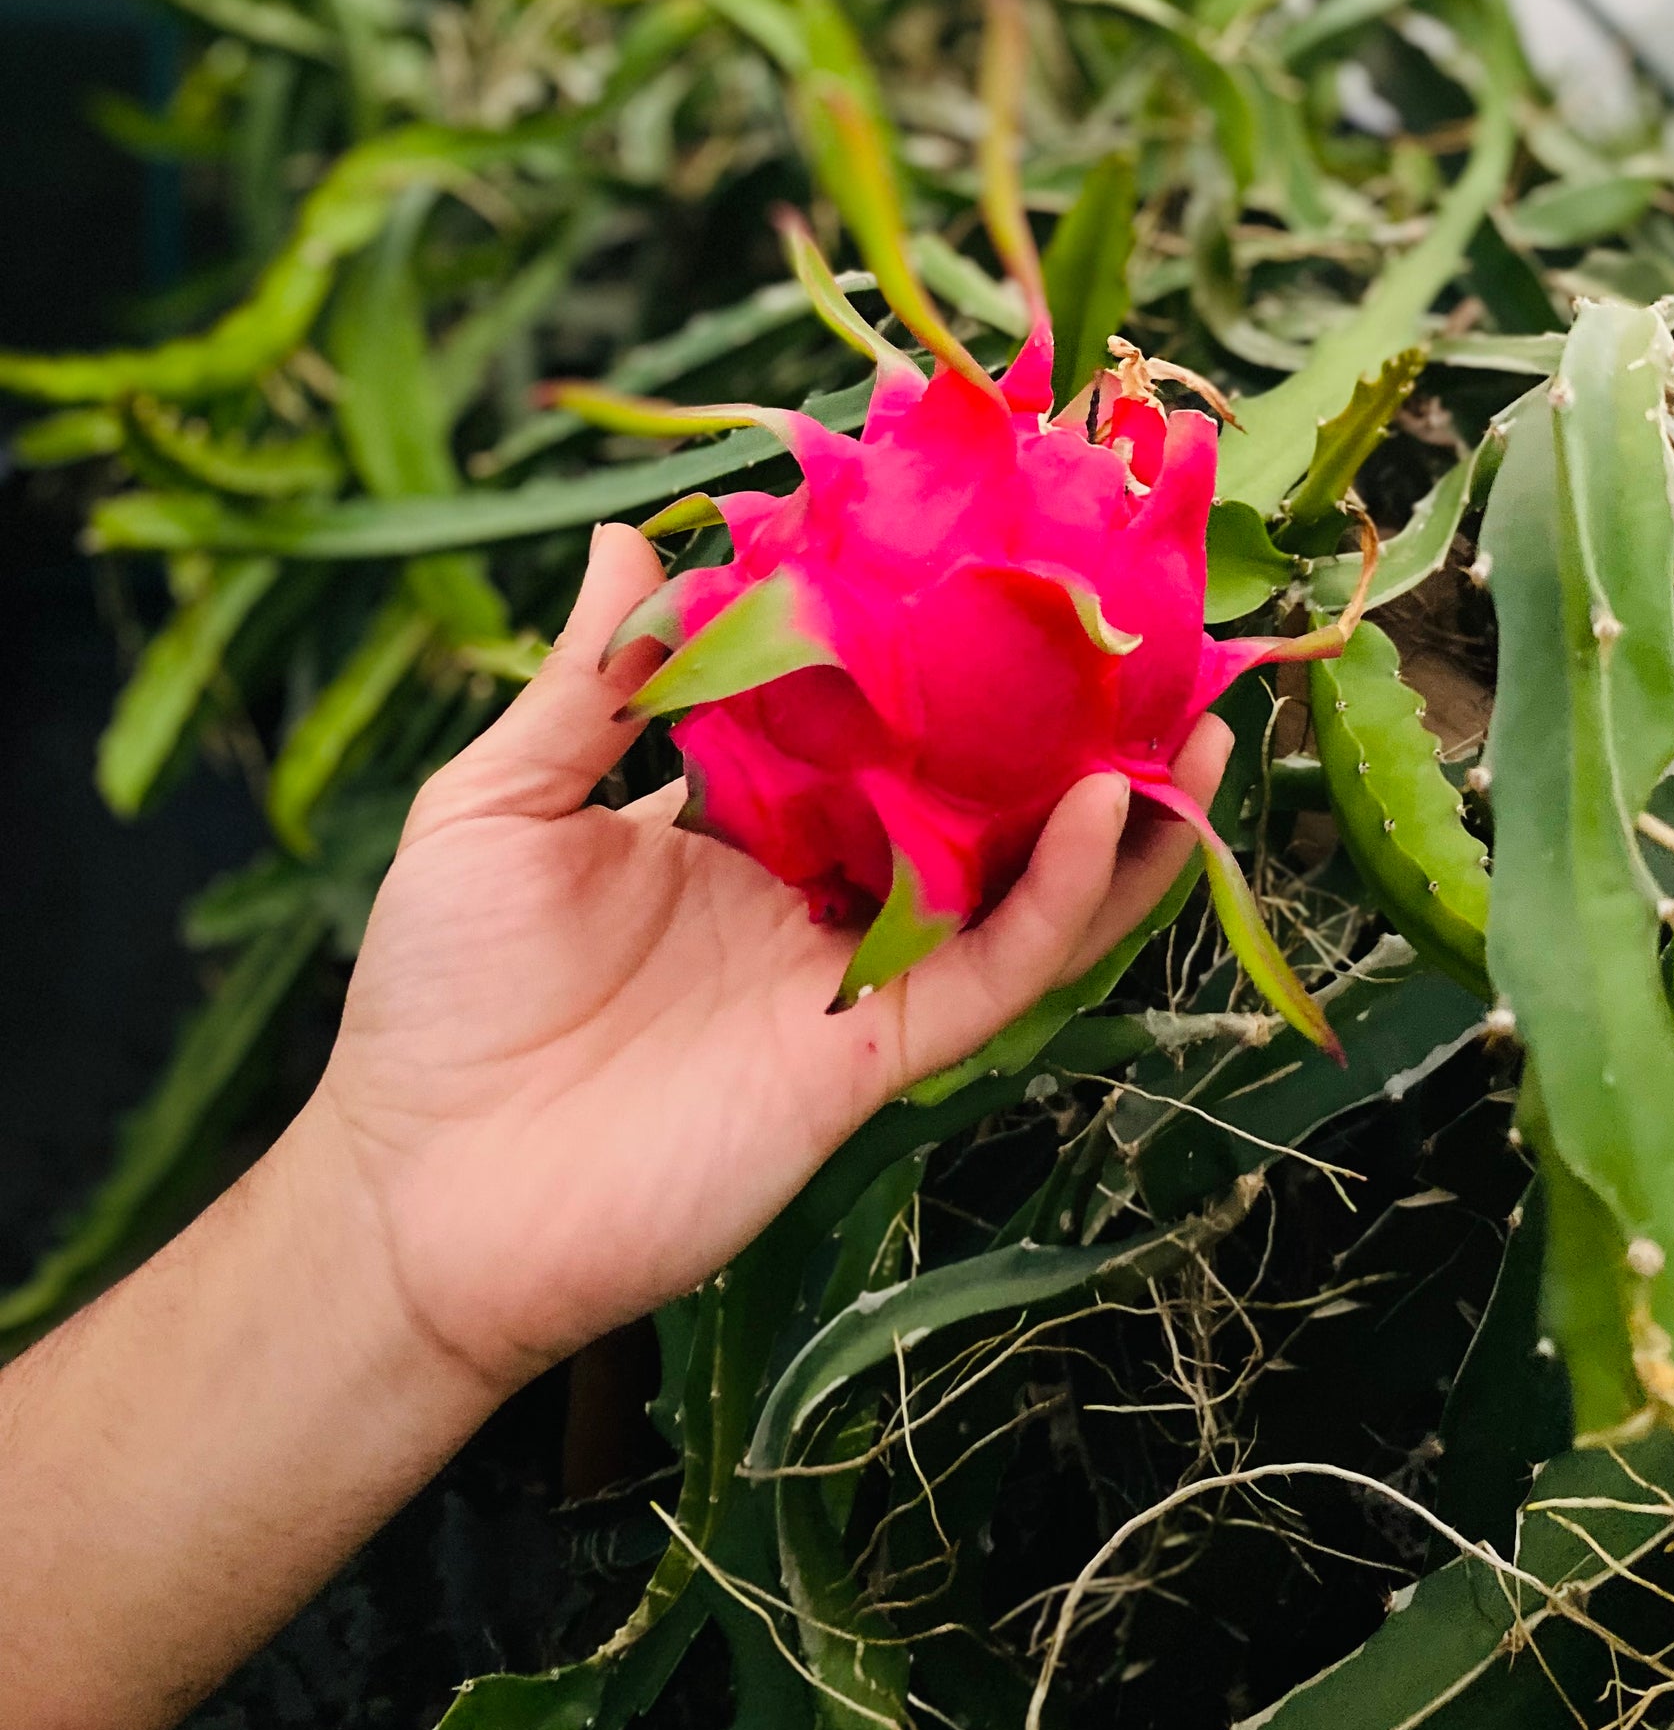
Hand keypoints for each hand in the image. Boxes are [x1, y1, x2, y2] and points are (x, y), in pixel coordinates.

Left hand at [308, 522, 1227, 1395]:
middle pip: (968, 792)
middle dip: (1058, 721)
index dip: (929, 644)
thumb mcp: (498, 805)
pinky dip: (1067, 897)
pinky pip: (997, 967)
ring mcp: (856, 970)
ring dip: (1112, 806)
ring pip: (1018, 882)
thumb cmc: (440, 995)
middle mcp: (815, 886)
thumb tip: (630, 535)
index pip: (860, 715)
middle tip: (1141, 628)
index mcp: (735, 820)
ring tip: (1190, 712)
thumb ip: (589, 683)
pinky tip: (1106, 808)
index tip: (992, 553)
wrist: (427, 1194)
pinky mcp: (877, 1052)